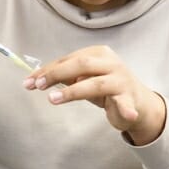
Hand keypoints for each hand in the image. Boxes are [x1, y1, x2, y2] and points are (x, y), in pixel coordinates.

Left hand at [23, 45, 166, 144]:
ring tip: (54, 99)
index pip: (69, 59)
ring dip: (73, 91)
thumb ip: (66, 76)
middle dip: (57, 74)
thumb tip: (38, 77)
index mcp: (99, 54)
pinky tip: (128, 114)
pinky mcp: (130, 98)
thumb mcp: (85, 79)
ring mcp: (121, 81)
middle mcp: (111, 63)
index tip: (29, 80)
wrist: (139, 102)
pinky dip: (127, 109)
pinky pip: (126, 103)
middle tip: (38, 85)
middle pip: (81, 64)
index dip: (48, 69)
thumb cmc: (107, 88)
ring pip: (95, 84)